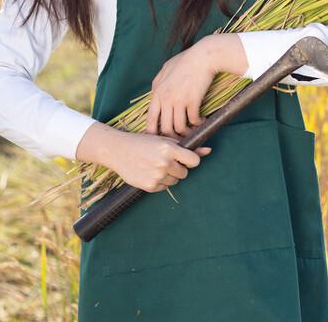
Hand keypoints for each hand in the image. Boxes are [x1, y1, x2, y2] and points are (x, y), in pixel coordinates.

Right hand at [74, 122, 210, 192]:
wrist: (118, 150)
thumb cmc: (143, 142)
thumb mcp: (165, 140)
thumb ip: (187, 146)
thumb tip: (209, 151)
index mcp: (169, 148)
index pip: (194, 161)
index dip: (191, 160)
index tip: (185, 159)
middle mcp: (164, 162)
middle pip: (185, 173)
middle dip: (178, 168)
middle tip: (165, 160)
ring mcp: (157, 175)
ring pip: (175, 181)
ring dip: (169, 175)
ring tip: (155, 165)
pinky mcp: (150, 186)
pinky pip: (164, 187)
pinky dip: (160, 182)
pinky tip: (149, 172)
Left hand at [145, 35, 245, 137]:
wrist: (203, 56)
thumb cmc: (186, 60)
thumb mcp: (165, 69)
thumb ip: (158, 83)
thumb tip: (155, 93)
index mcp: (157, 92)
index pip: (150, 120)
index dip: (154, 133)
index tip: (161, 137)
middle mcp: (166, 98)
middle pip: (165, 128)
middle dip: (172, 137)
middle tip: (180, 138)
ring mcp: (179, 100)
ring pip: (179, 127)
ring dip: (187, 132)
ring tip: (193, 130)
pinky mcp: (193, 101)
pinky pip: (193, 120)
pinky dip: (198, 124)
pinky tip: (202, 121)